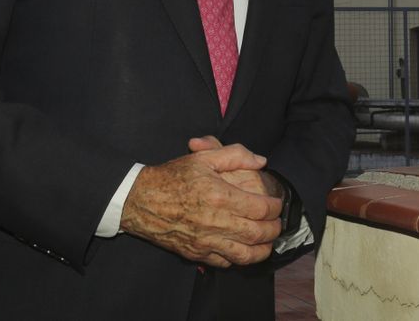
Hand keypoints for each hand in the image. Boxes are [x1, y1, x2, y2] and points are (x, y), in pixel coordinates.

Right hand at [121, 140, 283, 265]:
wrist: (140, 200)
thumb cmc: (173, 177)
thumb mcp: (203, 157)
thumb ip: (236, 155)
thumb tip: (261, 161)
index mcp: (219, 196)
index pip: (260, 208)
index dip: (275, 207)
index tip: (277, 203)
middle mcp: (214, 222)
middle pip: (257, 233)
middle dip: (274, 229)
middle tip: (278, 223)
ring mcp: (205, 241)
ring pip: (244, 255)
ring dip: (262, 250)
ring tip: (268, 241)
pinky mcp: (196, 254)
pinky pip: (225, 263)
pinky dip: (239, 258)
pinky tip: (243, 249)